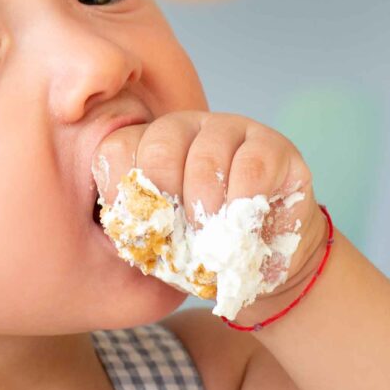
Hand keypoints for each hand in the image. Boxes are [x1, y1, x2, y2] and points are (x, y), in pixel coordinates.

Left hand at [91, 110, 326, 297]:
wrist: (260, 262)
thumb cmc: (199, 249)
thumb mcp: (160, 244)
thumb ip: (137, 230)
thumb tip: (121, 229)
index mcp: (146, 145)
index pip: (118, 147)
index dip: (120, 190)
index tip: (134, 227)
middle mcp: (185, 127)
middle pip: (159, 147)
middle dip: (164, 199)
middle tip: (175, 235)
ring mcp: (229, 129)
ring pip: (205, 157)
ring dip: (204, 207)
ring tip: (209, 240)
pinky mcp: (272, 145)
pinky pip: (251, 166)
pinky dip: (242, 204)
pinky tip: (240, 228)